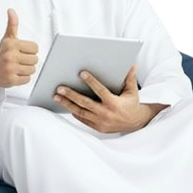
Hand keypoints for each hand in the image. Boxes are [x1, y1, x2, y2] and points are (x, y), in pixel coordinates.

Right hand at [0, 9, 38, 91]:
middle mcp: (10, 56)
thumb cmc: (1, 54)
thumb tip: (11, 11)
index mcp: (11, 44)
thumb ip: (12, 24)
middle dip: (29, 61)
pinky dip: (24, 78)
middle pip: (35, 59)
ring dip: (27, 70)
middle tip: (20, 60)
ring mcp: (10, 69)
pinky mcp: (11, 80)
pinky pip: (27, 79)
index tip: (23, 51)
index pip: (35, 48)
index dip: (31, 50)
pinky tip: (16, 74)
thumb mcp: (7, 38)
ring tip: (18, 67)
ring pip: (32, 70)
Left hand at [54, 65, 168, 132]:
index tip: (81, 73)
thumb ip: (130, 78)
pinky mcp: (98, 127)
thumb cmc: (132, 104)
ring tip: (56, 96)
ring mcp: (100, 122)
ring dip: (67, 104)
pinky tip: (66, 105)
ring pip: (80, 112)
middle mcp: (106, 113)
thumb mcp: (132, 91)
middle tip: (60, 88)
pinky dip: (75, 113)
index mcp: (114, 103)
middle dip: (71, 95)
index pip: (100, 90)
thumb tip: (133, 65)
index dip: (91, 81)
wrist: (136, 124)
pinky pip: (83, 119)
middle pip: (85, 103)